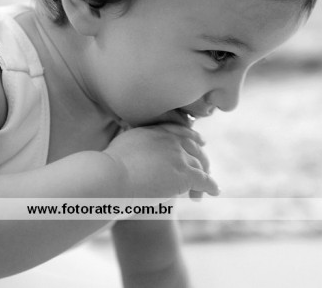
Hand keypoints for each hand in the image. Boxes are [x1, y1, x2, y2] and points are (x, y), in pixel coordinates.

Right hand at [104, 123, 218, 198]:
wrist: (110, 178)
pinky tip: (214, 192)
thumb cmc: (106, 170)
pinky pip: (203, 180)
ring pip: (199, 164)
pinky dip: (211, 186)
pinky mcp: (184, 174)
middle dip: (201, 154)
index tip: (197, 140)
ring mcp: (178, 155)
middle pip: (192, 144)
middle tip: (205, 164)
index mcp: (152, 131)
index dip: (189, 135)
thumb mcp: (119, 148)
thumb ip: (131, 146)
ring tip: (199, 192)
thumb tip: (129, 153)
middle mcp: (168, 139)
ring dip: (202, 177)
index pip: (176, 129)